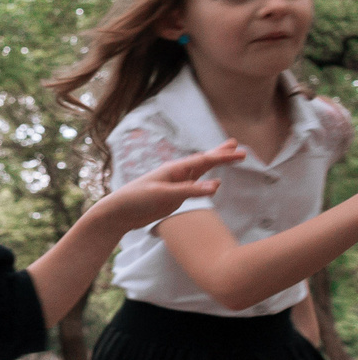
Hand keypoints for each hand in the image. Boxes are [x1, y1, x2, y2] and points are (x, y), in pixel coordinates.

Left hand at [93, 142, 243, 230]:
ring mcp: (177, 185)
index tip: (241, 152)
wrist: (119, 213)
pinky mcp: (174, 196)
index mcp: (174, 169)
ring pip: (201, 172)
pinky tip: (214, 183)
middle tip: (239, 147)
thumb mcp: (164, 194)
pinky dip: (207, 183)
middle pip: (203, 161)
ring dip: (215, 165)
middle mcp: (177, 174)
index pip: (204, 160)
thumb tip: (217, 185)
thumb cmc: (136, 199)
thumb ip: (190, 191)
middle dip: (221, 154)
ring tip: (228, 156)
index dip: (223, 156)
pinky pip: (196, 187)